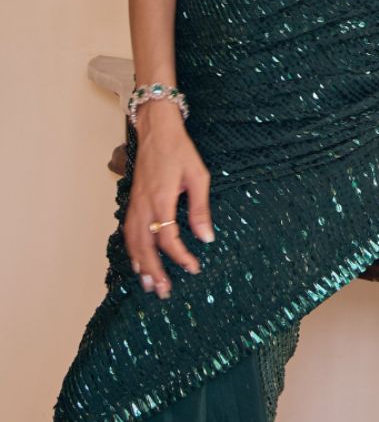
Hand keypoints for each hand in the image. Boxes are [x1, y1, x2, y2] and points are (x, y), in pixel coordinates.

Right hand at [123, 102, 214, 298]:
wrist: (156, 129)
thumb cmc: (179, 150)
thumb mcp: (198, 177)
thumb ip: (200, 209)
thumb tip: (207, 238)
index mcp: (161, 199)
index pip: (167, 238)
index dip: (179, 256)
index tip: (193, 268)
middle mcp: (144, 205)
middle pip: (144, 246)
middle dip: (153, 271)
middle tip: (163, 291)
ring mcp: (135, 204)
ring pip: (132, 241)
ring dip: (140, 265)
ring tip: (147, 284)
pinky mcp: (133, 202)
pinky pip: (128, 232)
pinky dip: (131, 250)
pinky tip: (137, 261)